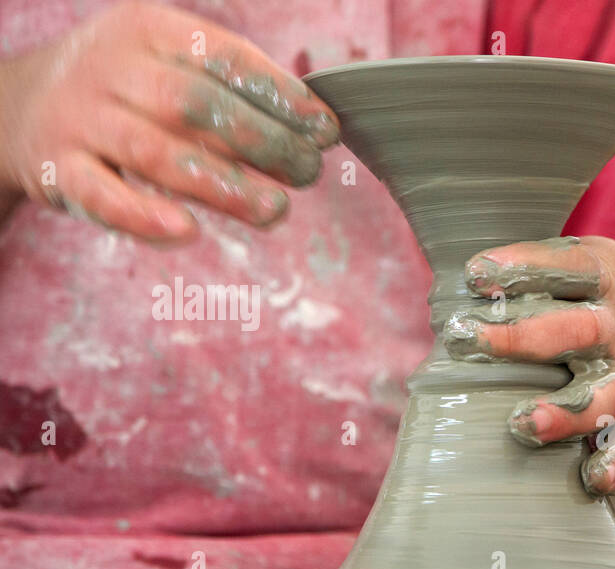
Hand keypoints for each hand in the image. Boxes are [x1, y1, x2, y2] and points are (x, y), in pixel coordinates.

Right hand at [0, 1, 337, 240]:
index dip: (280, 95)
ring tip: (275, 210)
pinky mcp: (58, 170)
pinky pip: (103, 196)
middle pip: (195, 107)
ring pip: (157, 154)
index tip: (325, 129)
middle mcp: (111, 68)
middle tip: (308, 173)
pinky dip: (144, 217)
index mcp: (148, 30)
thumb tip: (313, 126)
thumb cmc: (127, 89)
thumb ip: (231, 87)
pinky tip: (189, 233)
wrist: (22, 103)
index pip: (224, 57)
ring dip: (224, 187)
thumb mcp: (169, 62)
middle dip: (262, 142)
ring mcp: (81, 119)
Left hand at [450, 235, 614, 494]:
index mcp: (605, 278)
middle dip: (521, 337)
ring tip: (523, 425)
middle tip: (468, 339)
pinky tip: (590, 479)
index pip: (566, 266)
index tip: (476, 275)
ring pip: (603, 395)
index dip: (522, 266)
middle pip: (576, 330)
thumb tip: (458, 284)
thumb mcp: (592, 262)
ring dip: (564, 412)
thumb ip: (541, 271)